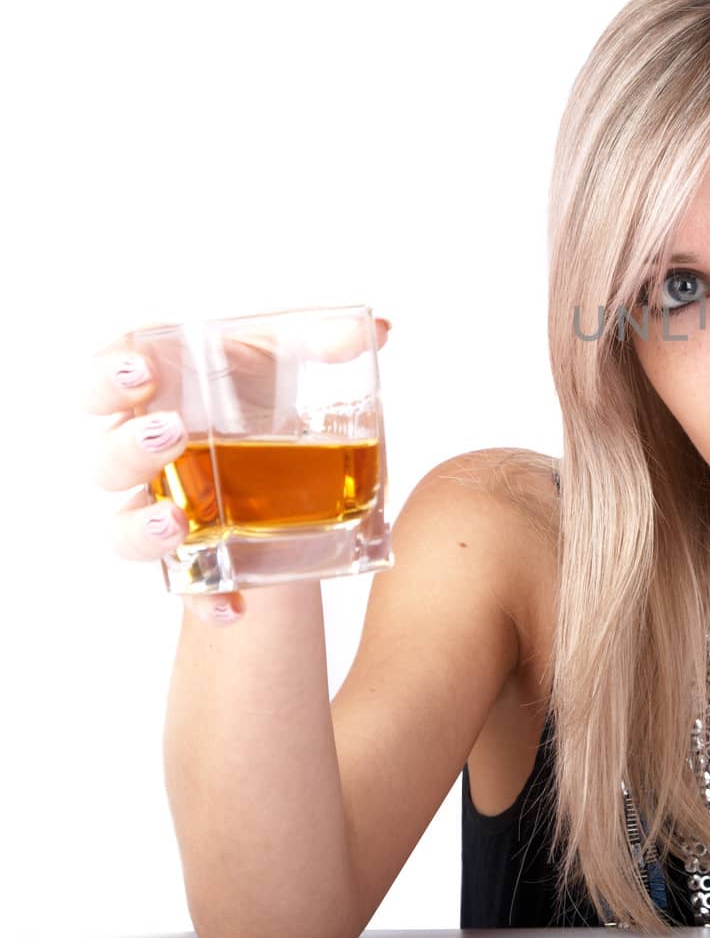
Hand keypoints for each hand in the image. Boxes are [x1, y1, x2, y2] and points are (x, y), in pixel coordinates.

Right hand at [80, 314, 393, 624]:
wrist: (282, 456)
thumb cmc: (264, 391)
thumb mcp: (292, 359)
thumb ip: (327, 340)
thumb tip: (377, 330)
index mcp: (156, 394)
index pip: (103, 380)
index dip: (107, 376)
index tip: (139, 372)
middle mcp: (142, 453)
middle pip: (107, 458)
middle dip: (129, 448)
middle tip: (171, 433)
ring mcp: (160, 507)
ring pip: (123, 525)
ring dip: (142, 528)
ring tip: (178, 524)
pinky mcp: (192, 556)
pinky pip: (185, 587)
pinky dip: (206, 600)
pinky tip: (234, 608)